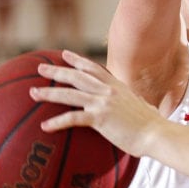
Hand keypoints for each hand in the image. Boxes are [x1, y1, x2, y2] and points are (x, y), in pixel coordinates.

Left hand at [30, 49, 159, 156]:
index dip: (77, 60)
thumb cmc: (151, 125)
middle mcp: (108, 90)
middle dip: (56, 71)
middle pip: (76, 76)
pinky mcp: (100, 118)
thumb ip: (134, 103)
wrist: (156, 134)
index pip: (93, 68)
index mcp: (116, 86)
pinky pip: (73, 118)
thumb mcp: (141, 106)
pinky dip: (57, 122)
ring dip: (48, 93)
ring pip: (69, 94)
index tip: (64, 54)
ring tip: (32, 93)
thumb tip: (140, 105)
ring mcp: (103, 103)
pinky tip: (45, 126)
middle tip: (39, 68)